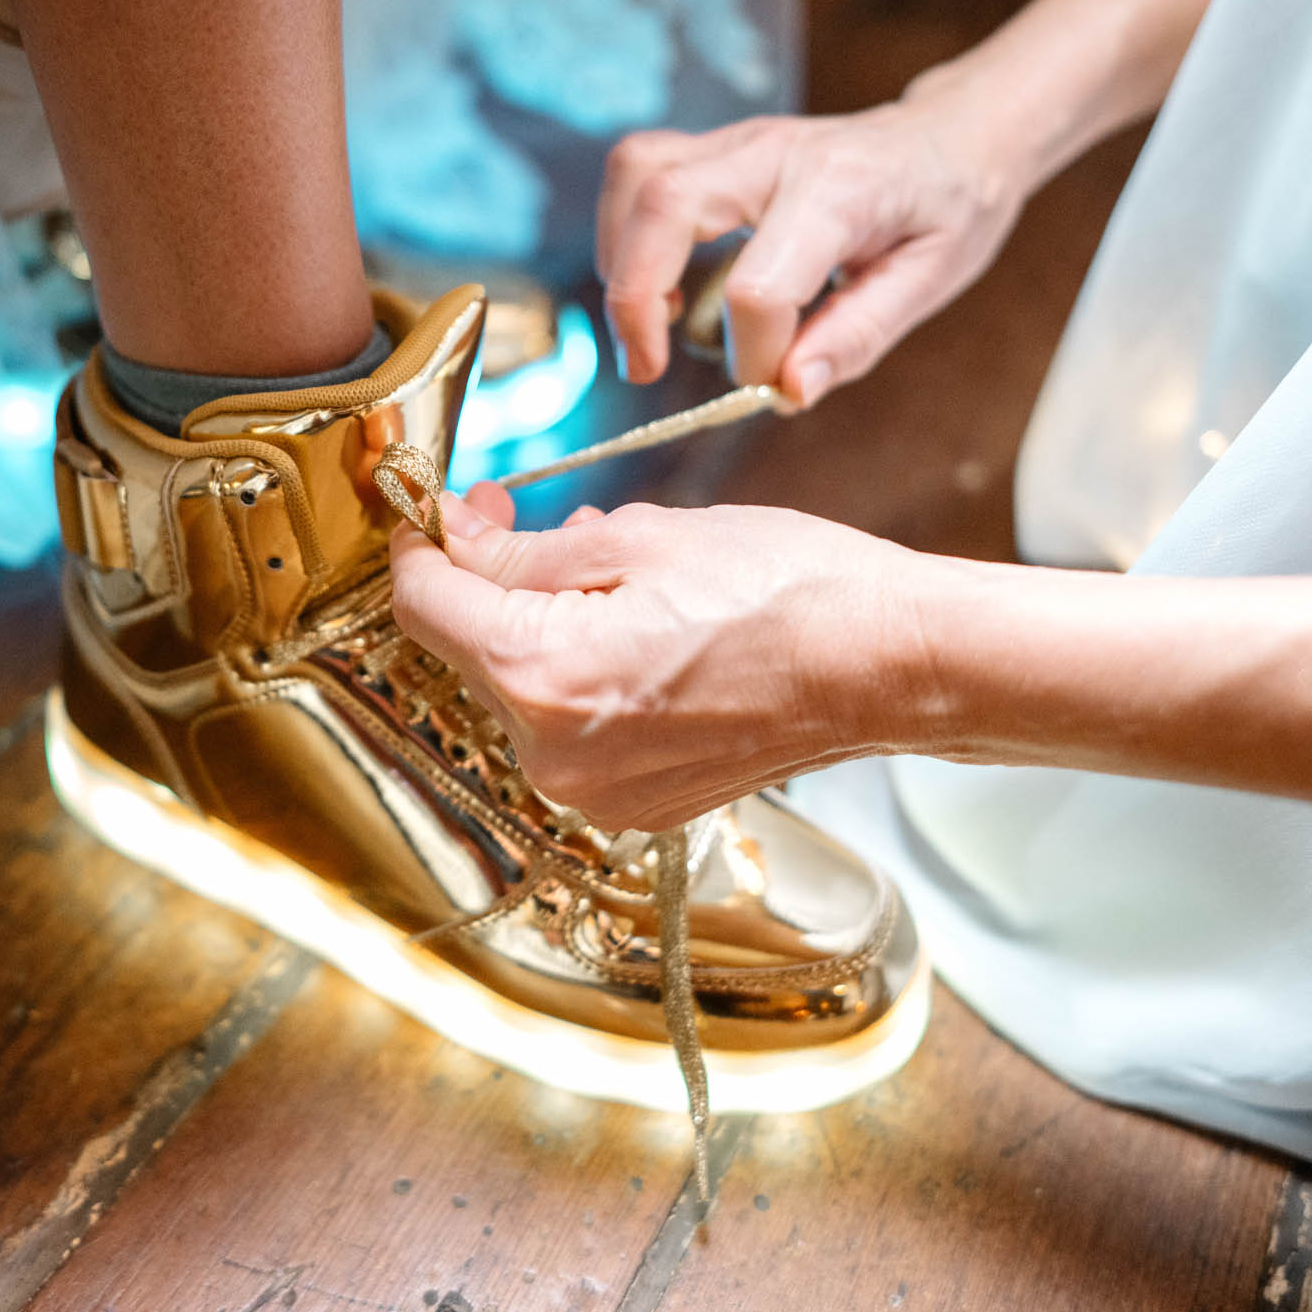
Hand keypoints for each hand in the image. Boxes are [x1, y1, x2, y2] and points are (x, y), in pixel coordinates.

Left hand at [388, 483, 931, 830]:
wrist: (887, 667)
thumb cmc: (786, 590)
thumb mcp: (639, 538)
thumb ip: (522, 551)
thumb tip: (452, 540)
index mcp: (544, 678)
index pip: (425, 605)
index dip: (424, 542)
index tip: (441, 506)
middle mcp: (554, 756)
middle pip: (470, 651)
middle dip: (493, 582)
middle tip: (542, 520)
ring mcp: (595, 793)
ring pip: (521, 690)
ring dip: (543, 628)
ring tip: (619, 577)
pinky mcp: (632, 804)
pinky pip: (572, 729)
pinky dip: (585, 677)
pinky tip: (643, 634)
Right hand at [597, 66, 1028, 406]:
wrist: (953, 135)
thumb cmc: (949, 207)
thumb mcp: (930, 281)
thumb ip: (855, 337)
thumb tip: (786, 391)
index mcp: (842, 190)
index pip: (760, 285)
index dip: (754, 353)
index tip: (774, 382)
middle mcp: (777, 152)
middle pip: (664, 203)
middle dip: (634, 298)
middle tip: (646, 367)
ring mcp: (740, 141)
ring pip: (636, 174)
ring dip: (620, 259)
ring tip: (652, 323)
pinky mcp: (716, 147)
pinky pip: (639, 172)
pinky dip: (628, 234)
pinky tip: (661, 284)